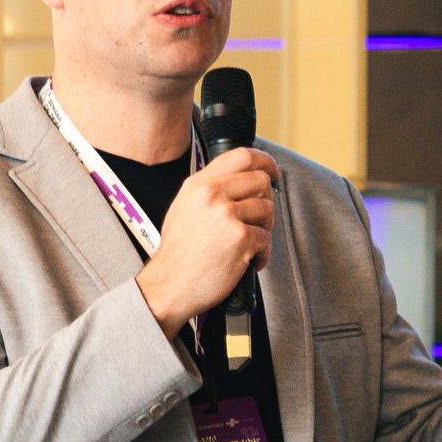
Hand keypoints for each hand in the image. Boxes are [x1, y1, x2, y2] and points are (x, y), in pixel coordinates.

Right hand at [135, 148, 277, 337]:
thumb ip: (208, 190)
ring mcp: (227, 215)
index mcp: (199, 184)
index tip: (272, 171)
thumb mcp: (184, 208)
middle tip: (258, 219)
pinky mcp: (240, 238)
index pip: (242, 155)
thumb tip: (238, 180)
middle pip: (261, 181)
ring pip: (267, 209)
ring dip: (264, 229)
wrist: (169, 286)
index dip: (265, 161)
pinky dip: (261, 254)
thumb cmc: (178, 254)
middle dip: (266, 201)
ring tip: (247, 244)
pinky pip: (266, 238)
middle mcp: (212, 194)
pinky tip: (246, 261)